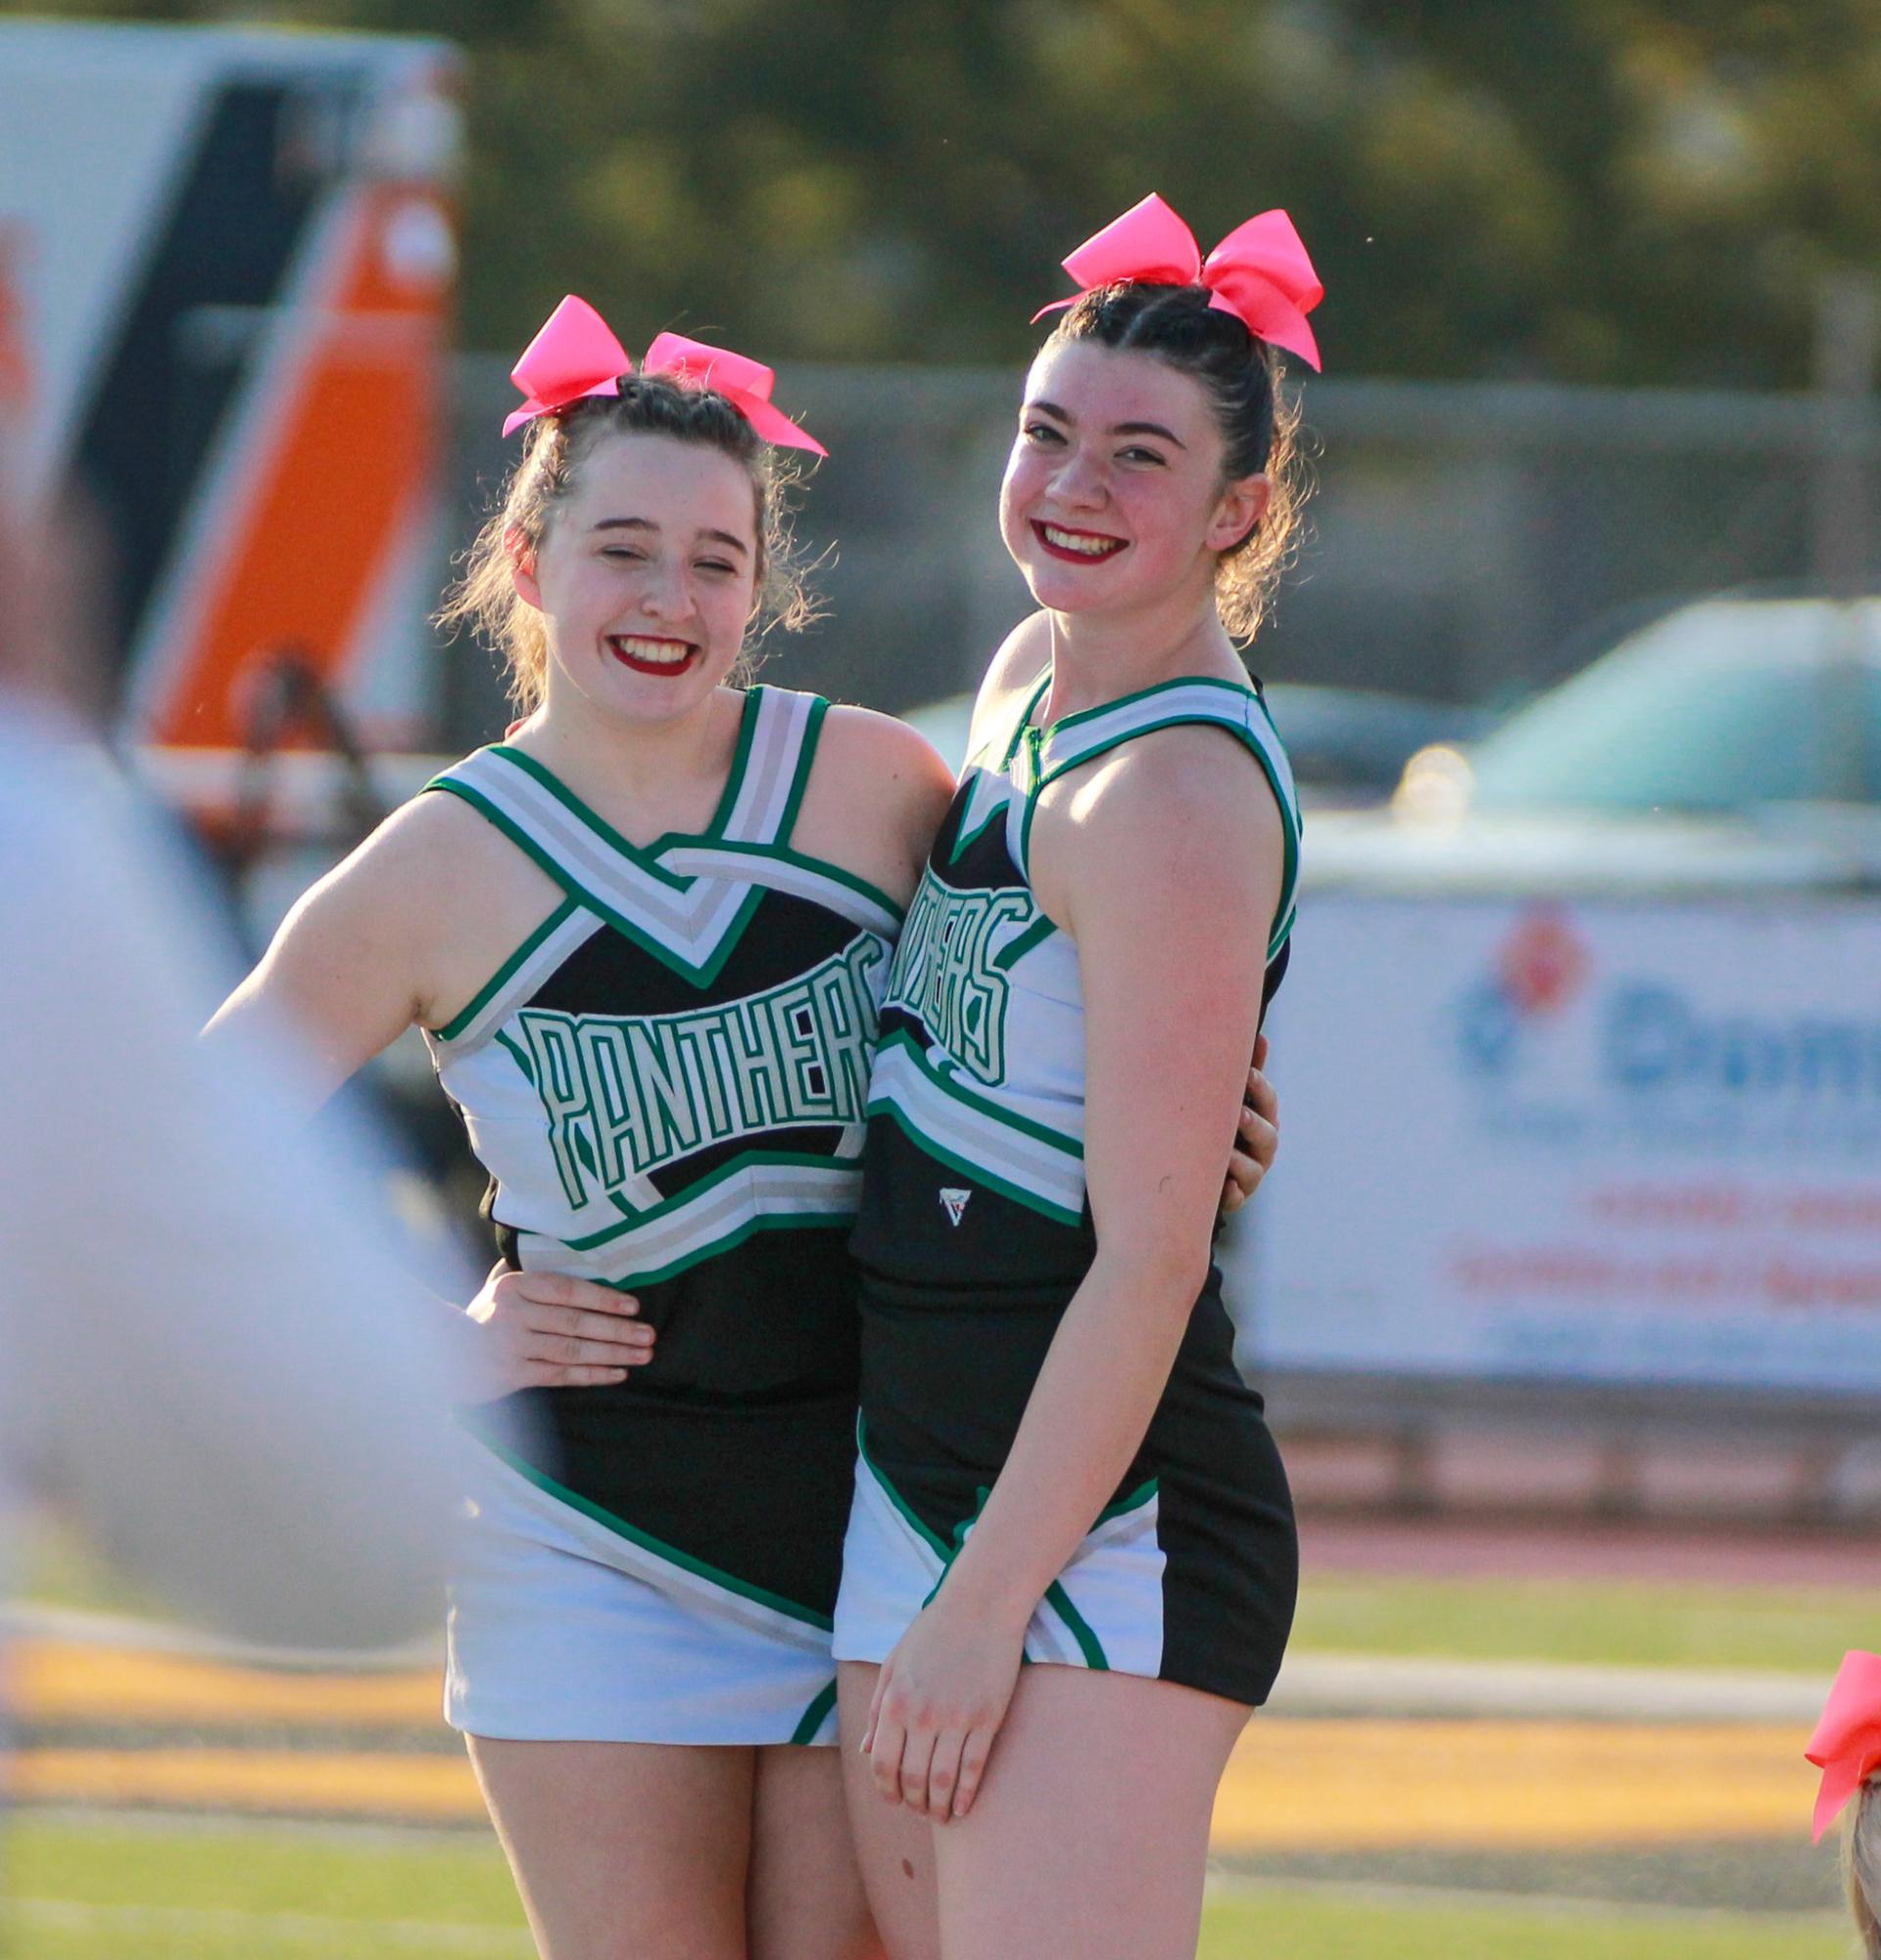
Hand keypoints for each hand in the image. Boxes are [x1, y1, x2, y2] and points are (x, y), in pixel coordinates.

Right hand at [460, 1262, 651, 1399]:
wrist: (441, 1352)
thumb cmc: (481, 1315)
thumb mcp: (497, 1284)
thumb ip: (526, 1267)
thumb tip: (557, 1243)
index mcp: (515, 1286)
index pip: (566, 1290)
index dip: (602, 1297)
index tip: (633, 1305)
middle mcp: (515, 1314)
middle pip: (575, 1322)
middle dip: (616, 1329)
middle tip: (649, 1334)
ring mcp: (513, 1346)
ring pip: (572, 1350)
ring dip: (612, 1353)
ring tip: (643, 1354)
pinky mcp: (512, 1374)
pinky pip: (560, 1375)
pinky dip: (592, 1375)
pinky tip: (618, 1373)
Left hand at [862, 1591, 1025, 1822]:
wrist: (981, 1605)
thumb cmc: (934, 1630)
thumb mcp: (895, 1664)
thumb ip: (879, 1709)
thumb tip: (866, 1750)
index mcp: (895, 1702)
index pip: (882, 1764)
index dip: (886, 1790)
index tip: (894, 1801)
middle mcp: (923, 1716)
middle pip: (912, 1780)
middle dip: (912, 1804)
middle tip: (918, 1812)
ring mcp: (957, 1719)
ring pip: (943, 1782)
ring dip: (938, 1807)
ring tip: (940, 1816)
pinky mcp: (988, 1719)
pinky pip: (974, 1769)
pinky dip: (967, 1795)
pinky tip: (963, 1807)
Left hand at [1221, 1032, 1278, 1215]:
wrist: (1206, 1168)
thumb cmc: (1223, 1124)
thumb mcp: (1234, 1098)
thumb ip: (1247, 1070)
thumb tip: (1259, 1036)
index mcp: (1263, 1119)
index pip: (1268, 1102)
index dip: (1260, 1088)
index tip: (1246, 1073)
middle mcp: (1261, 1148)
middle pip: (1267, 1136)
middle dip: (1253, 1124)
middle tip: (1239, 1114)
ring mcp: (1250, 1175)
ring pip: (1252, 1170)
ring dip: (1238, 1160)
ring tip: (1224, 1153)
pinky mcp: (1235, 1197)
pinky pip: (1236, 1199)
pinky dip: (1230, 1194)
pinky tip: (1223, 1187)